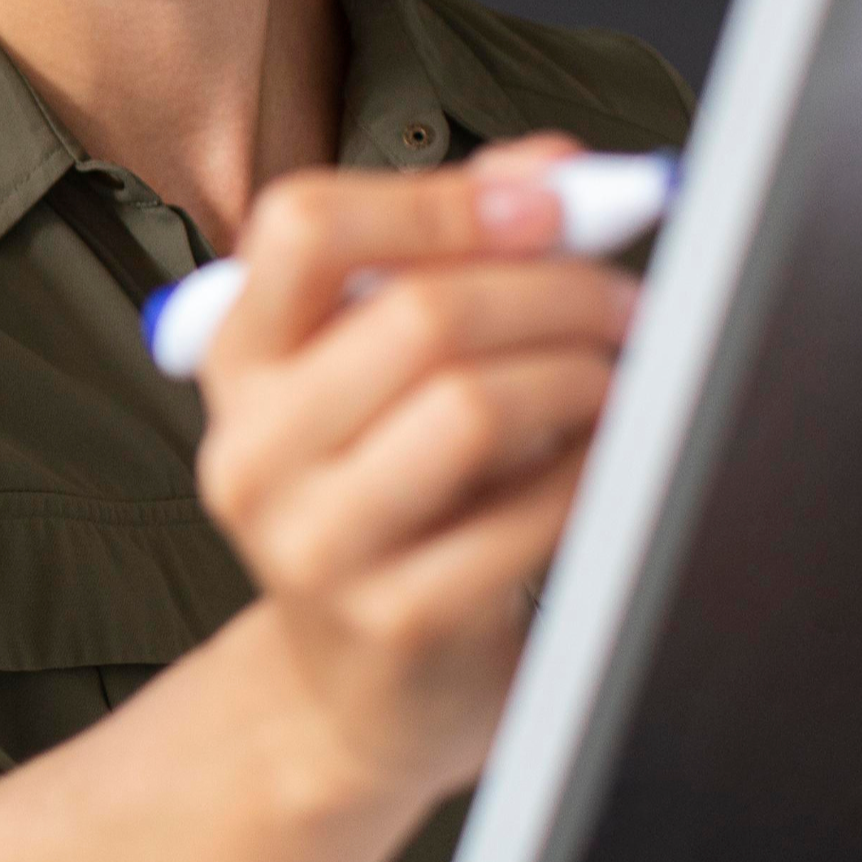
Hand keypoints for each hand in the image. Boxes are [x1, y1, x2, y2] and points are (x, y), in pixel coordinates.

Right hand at [193, 134, 638, 807]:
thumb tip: (552, 166)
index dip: (438, 198)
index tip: (548, 200)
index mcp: (236, 358)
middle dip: (554, 290)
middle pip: (415, 312)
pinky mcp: (392, 620)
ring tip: (619, 379)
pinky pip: (526, 515)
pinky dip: (592, 473)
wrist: (354, 694)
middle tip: (626, 301)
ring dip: (579, 376)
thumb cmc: (386, 503)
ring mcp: (311, 541)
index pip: (302, 226)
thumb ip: (452, 254)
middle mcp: (251, 446)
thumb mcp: (384, 372)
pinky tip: (606, 463)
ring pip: (471, 406)